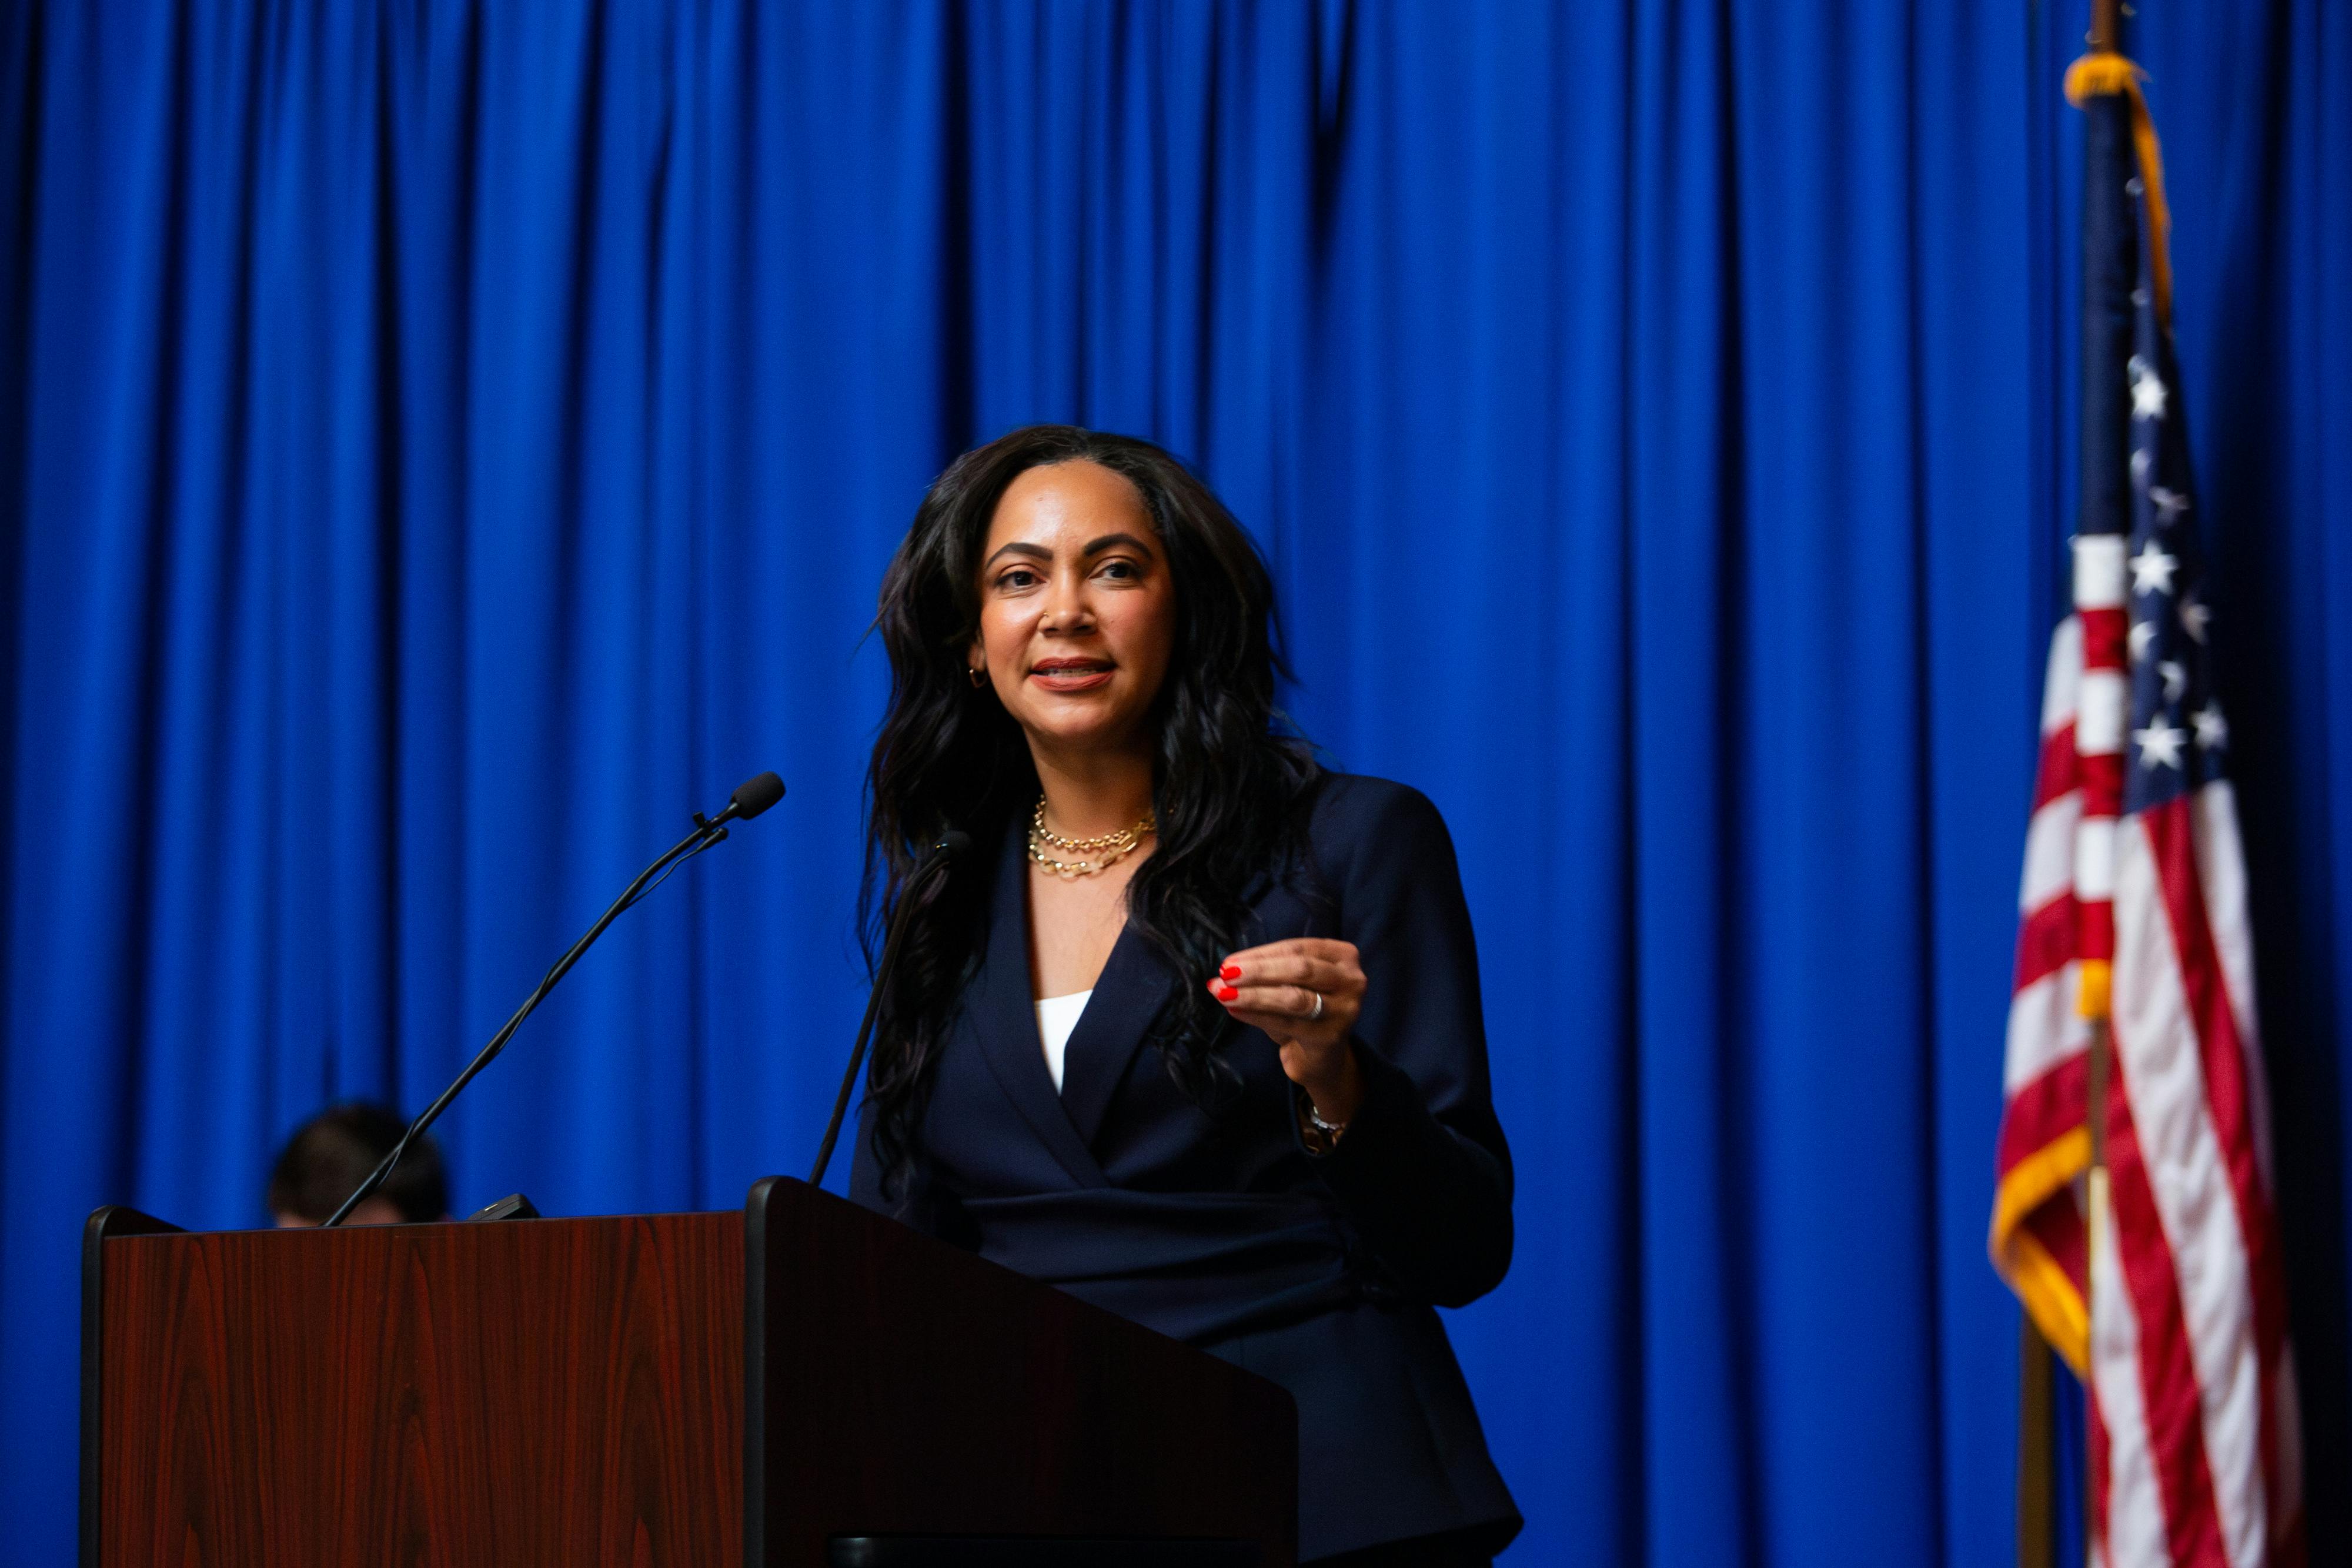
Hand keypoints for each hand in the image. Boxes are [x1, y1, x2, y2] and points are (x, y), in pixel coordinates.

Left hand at [1207, 938, 1366, 1124]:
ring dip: (1254, 995)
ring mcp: (1345, 1010)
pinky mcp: (1331, 1037)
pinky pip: (1286, 1023)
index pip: (1297, 947)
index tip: (1229, 961)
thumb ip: (1266, 972)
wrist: (1322, 1057)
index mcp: (1344, 955)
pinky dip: (1256, 1016)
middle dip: (1257, 971)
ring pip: (1293, 997)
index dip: (1261, 954)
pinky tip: (1235, 1011)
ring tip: (1224, 994)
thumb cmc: (1304, 1011)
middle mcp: (1352, 980)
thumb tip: (1227, 969)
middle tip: (1224, 975)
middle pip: (1299, 969)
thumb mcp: (1291, 983)